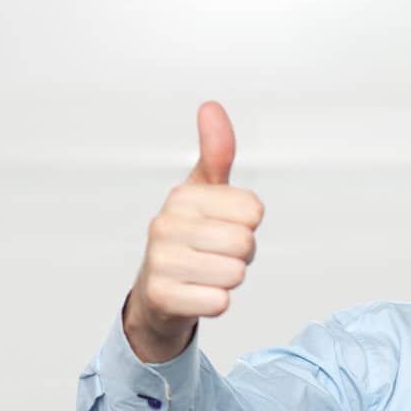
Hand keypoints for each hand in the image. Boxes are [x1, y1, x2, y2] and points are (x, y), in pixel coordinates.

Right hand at [123, 100, 264, 363]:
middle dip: (241, 255)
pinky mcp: (163, 297)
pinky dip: (216, 303)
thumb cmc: (189, 239)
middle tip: (218, 255)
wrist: (158, 294)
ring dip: (229, 279)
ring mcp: (160, 262)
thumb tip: (211, 106)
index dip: (248, 224)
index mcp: (181, 196)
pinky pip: (219, 302)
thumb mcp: (204, 193)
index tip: (225, 227)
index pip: (253, 210)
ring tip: (207, 273)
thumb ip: (216, 153)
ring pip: (235, 273)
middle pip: (245, 243)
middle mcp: (164, 225)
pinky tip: (197, 294)